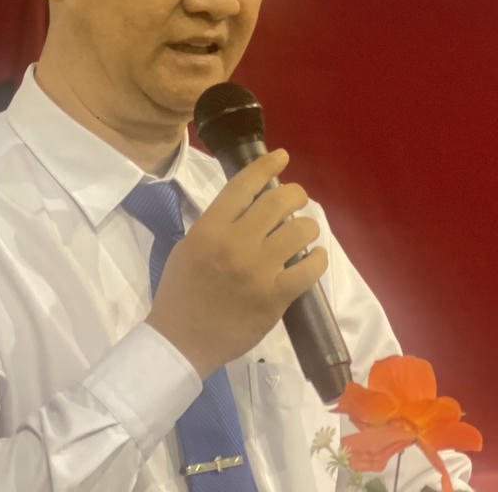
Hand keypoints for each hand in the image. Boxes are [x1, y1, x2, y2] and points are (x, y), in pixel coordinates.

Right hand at [146, 149, 326, 378]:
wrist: (180, 341)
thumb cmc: (180, 293)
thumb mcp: (187, 247)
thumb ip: (215, 225)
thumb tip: (246, 207)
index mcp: (210, 229)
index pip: (243, 185)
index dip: (266, 166)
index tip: (281, 157)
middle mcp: (236, 243)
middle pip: (278, 202)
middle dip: (295, 195)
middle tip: (297, 199)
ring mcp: (258, 270)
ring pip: (300, 231)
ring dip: (308, 227)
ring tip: (304, 232)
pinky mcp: (275, 297)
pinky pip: (310, 269)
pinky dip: (317, 259)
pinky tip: (313, 259)